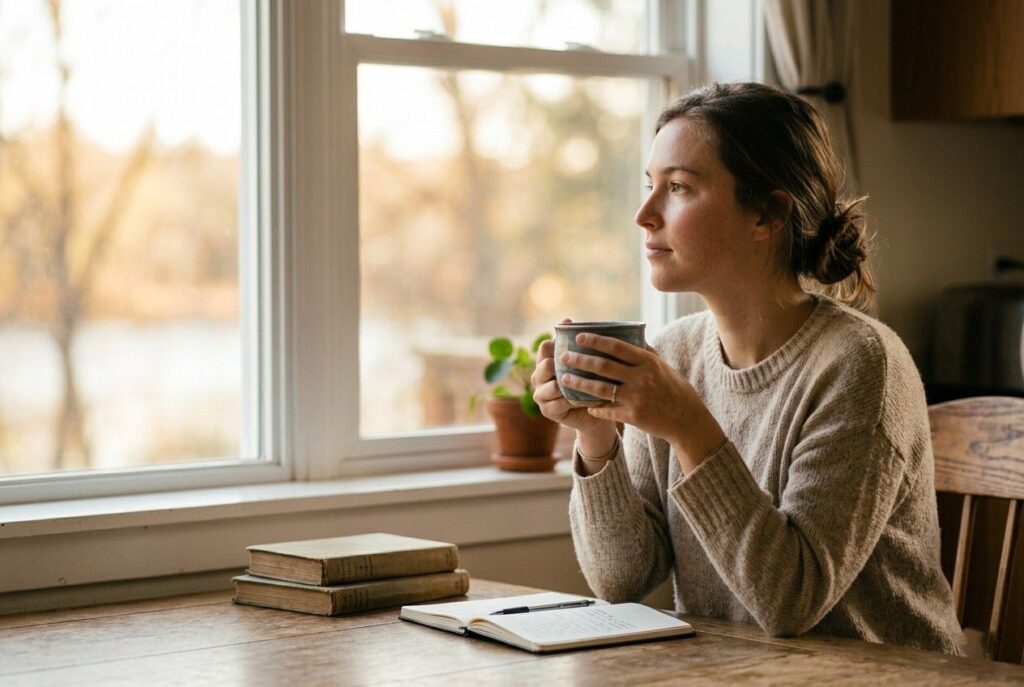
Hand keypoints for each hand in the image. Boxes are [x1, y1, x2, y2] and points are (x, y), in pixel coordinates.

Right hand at [532, 336, 617, 457]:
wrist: (593, 413)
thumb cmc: (589, 383)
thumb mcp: (584, 362)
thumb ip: (576, 343)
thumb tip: (566, 319)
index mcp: (544, 361)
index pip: (545, 347)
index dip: (559, 344)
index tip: (577, 344)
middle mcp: (538, 377)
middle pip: (546, 365)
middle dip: (564, 366)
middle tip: (584, 367)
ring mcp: (540, 394)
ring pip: (552, 386)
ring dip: (571, 386)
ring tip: (588, 385)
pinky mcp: (547, 410)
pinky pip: (559, 403)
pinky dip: (574, 401)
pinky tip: (588, 400)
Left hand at [558, 333, 726, 471]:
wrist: (688, 421)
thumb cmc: (675, 390)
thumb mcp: (664, 367)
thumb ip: (646, 353)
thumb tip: (632, 334)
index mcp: (648, 362)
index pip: (617, 347)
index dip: (596, 341)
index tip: (579, 337)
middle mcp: (642, 378)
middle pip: (603, 366)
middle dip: (580, 360)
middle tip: (563, 356)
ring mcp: (636, 398)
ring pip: (600, 389)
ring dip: (579, 383)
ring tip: (564, 379)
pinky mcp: (633, 417)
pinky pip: (607, 411)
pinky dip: (594, 407)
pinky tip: (583, 404)